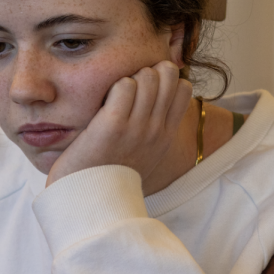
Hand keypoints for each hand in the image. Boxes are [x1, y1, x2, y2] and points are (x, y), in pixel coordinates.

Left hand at [46, 61, 192, 187]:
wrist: (90, 202)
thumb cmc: (109, 175)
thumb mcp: (143, 155)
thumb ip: (152, 130)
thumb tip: (152, 105)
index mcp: (165, 136)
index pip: (183, 88)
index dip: (165, 79)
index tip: (146, 89)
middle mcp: (156, 130)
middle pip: (167, 75)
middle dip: (148, 71)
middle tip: (129, 87)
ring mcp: (136, 127)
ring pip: (147, 76)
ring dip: (130, 77)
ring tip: (115, 95)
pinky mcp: (113, 125)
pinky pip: (124, 85)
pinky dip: (115, 86)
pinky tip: (105, 102)